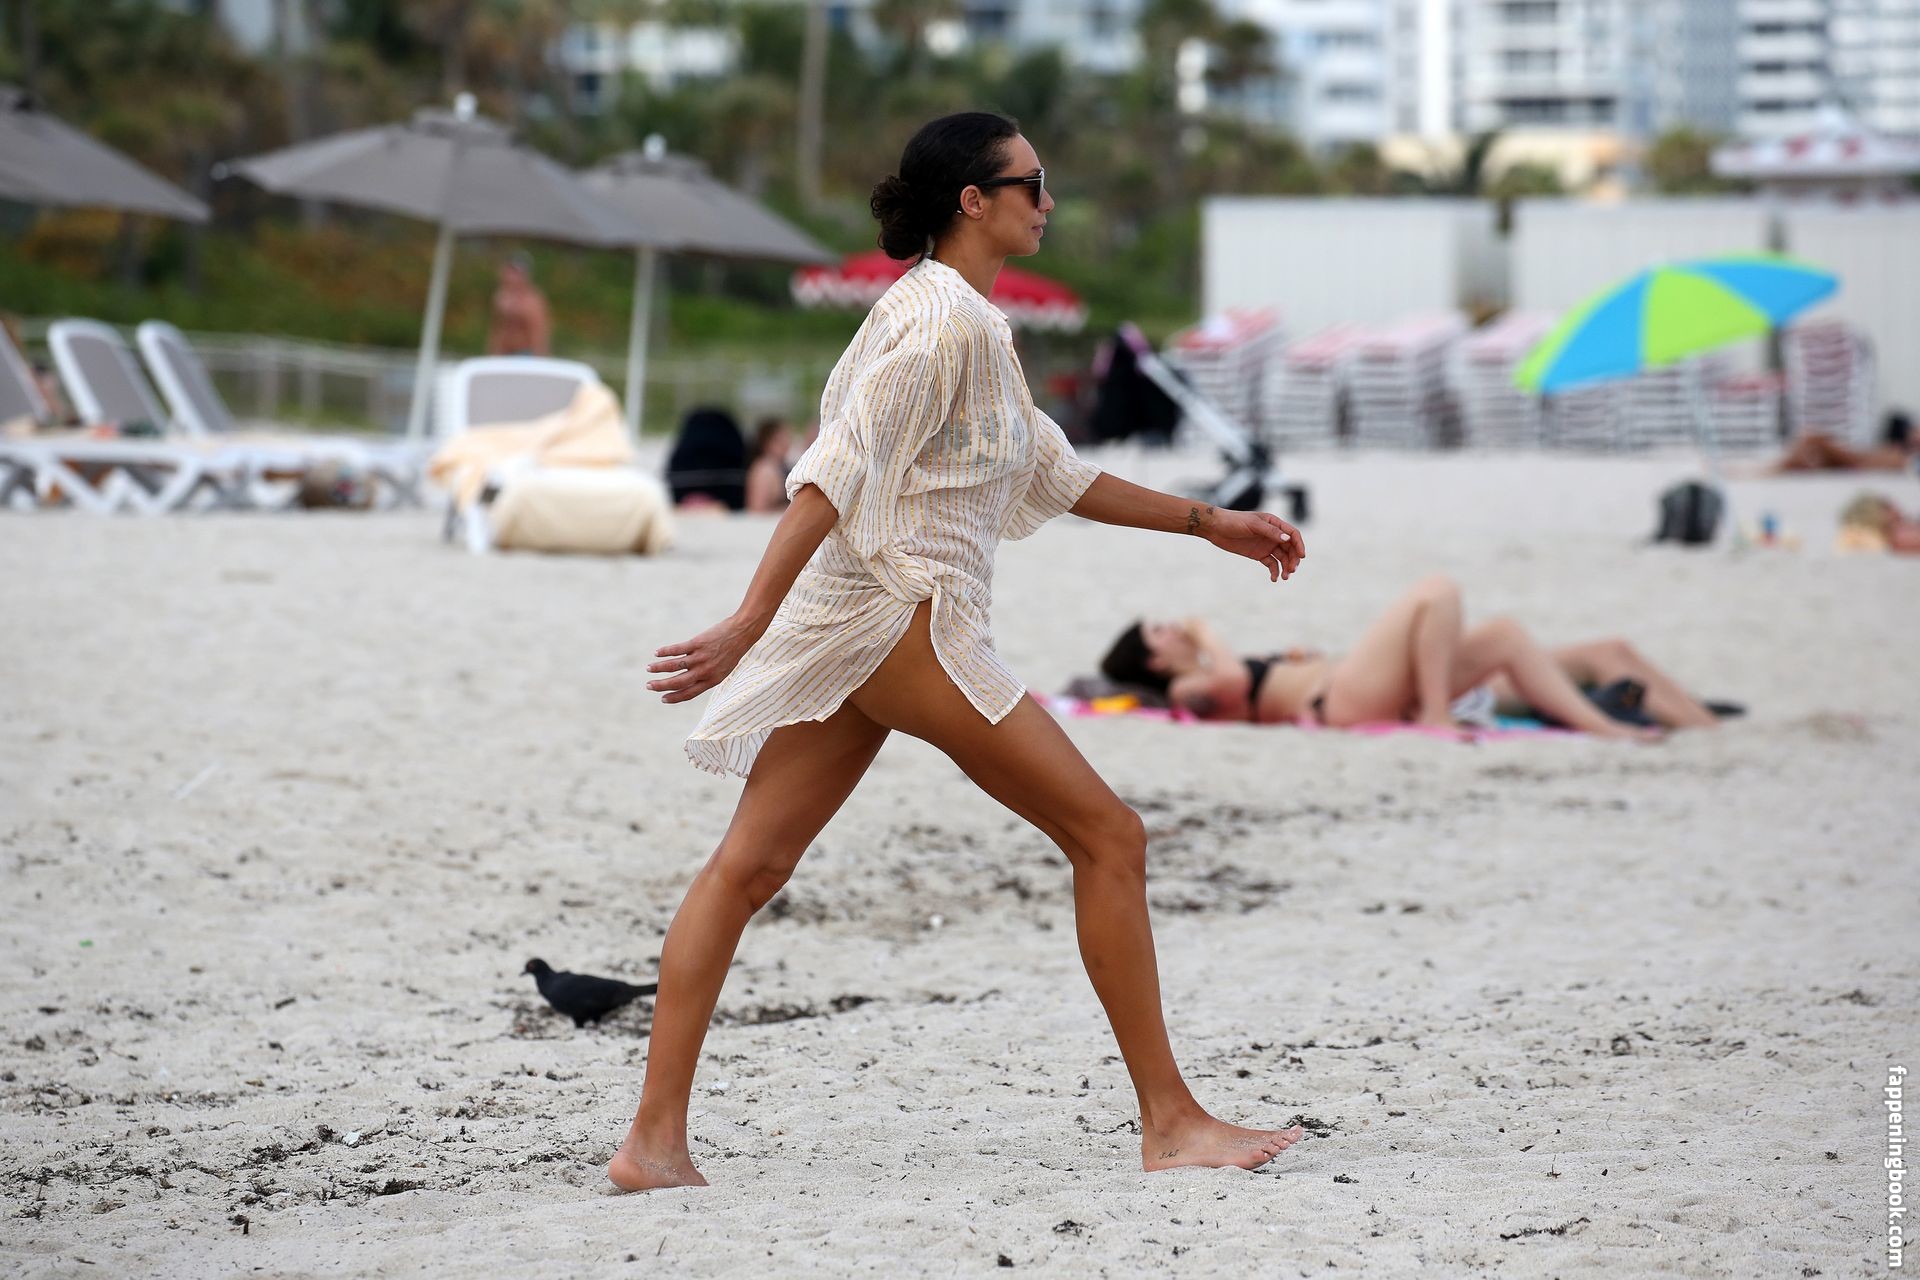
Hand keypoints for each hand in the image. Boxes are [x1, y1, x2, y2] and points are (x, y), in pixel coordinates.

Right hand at [647, 612, 763, 703]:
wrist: (742, 633)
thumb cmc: (733, 651)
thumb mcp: (723, 669)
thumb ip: (708, 676)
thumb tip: (691, 681)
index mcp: (712, 680)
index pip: (689, 693)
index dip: (674, 698)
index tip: (663, 699)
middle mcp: (705, 671)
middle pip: (678, 682)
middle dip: (661, 686)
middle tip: (649, 686)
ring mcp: (700, 657)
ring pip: (674, 666)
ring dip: (659, 668)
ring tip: (649, 669)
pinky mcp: (697, 643)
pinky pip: (677, 649)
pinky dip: (665, 652)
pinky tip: (656, 653)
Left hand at [1202, 509, 1304, 581]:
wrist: (1216, 528)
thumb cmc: (1234, 521)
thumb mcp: (1253, 525)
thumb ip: (1270, 532)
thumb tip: (1287, 539)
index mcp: (1274, 523)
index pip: (1292, 534)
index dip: (1299, 545)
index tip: (1302, 557)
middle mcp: (1273, 534)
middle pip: (1290, 548)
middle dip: (1293, 559)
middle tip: (1291, 570)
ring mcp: (1266, 545)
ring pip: (1282, 557)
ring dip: (1285, 567)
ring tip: (1284, 577)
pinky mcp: (1258, 554)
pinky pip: (1271, 564)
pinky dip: (1274, 571)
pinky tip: (1274, 578)